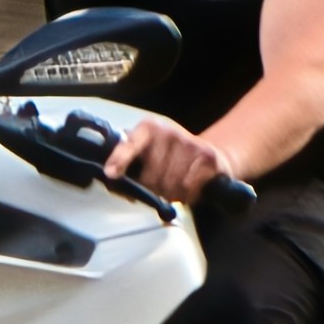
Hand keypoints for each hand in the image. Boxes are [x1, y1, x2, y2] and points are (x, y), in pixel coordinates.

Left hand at [104, 114, 236, 204]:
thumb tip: (112, 177)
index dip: (120, 159)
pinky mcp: (208, 156)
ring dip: (171, 193)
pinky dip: (188, 194)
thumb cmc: (171, 160)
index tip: (111, 173)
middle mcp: (168, 132)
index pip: (130, 144)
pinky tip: (189, 187)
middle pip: (150, 176)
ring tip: (175, 186)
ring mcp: (190, 143)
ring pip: (170, 185)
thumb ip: (126, 166)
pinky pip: (188, 187)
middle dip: (153, 188)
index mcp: (148, 129)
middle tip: (159, 186)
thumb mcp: (147, 156)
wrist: (212, 157)